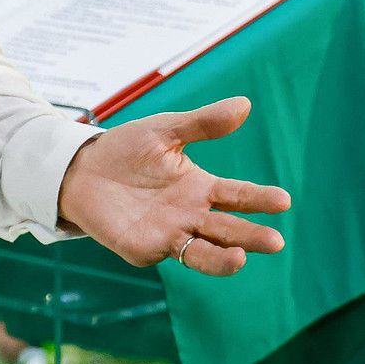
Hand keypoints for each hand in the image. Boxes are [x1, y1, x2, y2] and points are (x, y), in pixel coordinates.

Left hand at [56, 97, 289, 275]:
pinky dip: (183, 255)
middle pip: (229, 230)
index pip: (238, 196)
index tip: (283, 200)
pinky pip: (167, 254)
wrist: (81, 169)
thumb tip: (245, 104)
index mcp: (201, 187)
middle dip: (252, 237)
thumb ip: (202, 123)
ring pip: (205, 252)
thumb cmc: (126, 149)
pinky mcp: (145, 248)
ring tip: (241, 258)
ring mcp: (170, 235)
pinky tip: (187, 246)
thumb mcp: (165, 130)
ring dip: (224, 258)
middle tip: (275, 242)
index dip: (260, 199)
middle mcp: (191, 215)